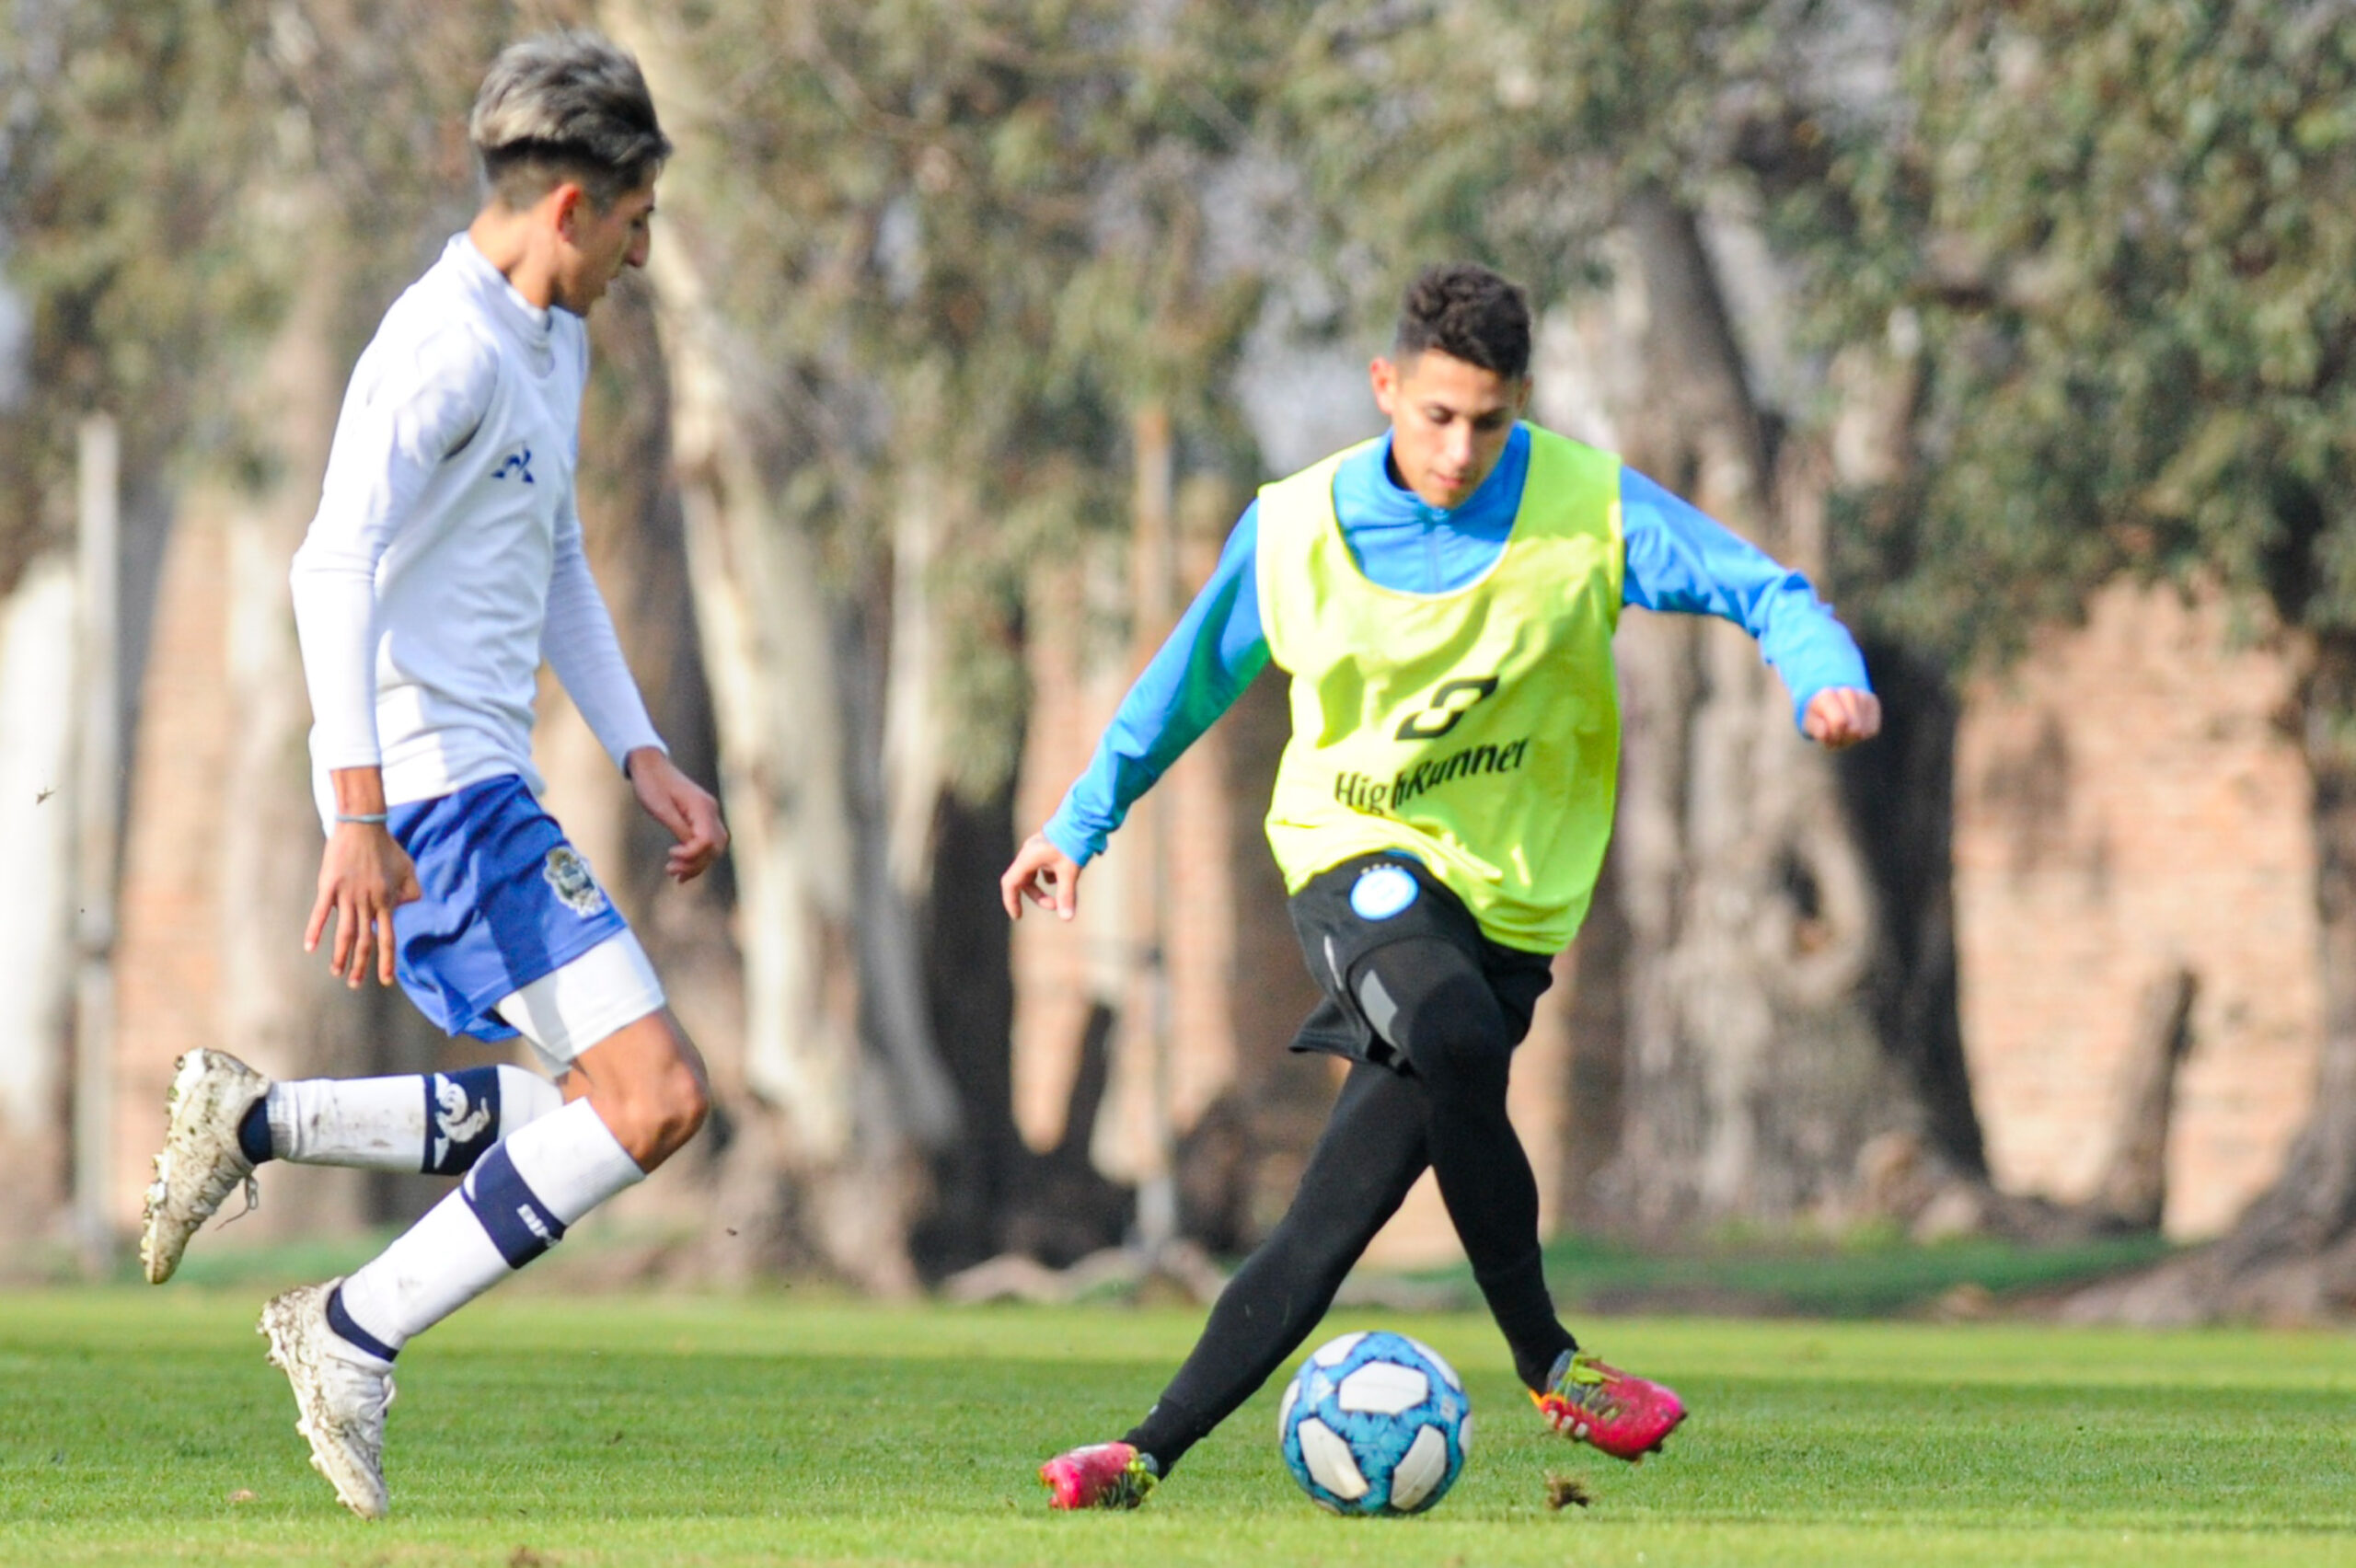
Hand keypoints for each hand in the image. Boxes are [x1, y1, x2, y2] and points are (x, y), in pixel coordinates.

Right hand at [305, 823, 422, 987]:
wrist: (364, 826)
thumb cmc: (386, 847)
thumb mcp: (408, 869)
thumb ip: (411, 891)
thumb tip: (405, 908)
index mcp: (386, 902)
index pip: (387, 938)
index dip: (386, 961)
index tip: (386, 980)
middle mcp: (368, 902)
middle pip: (365, 942)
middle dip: (360, 966)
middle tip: (354, 984)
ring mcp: (348, 895)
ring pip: (345, 933)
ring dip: (340, 956)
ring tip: (336, 972)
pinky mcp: (329, 886)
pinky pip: (321, 913)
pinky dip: (315, 931)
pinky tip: (309, 947)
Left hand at [628, 746, 727, 881]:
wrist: (650, 766)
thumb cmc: (652, 785)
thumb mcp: (661, 809)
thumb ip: (679, 828)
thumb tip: (691, 849)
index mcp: (702, 807)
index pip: (708, 841)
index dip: (691, 854)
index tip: (670, 854)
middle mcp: (710, 811)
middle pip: (715, 847)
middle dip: (695, 863)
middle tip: (671, 870)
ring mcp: (707, 814)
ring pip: (713, 847)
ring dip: (696, 863)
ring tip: (674, 873)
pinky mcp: (701, 817)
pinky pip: (706, 841)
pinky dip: (696, 855)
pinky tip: (681, 866)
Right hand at [1001, 831, 1082, 920]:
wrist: (1083, 818)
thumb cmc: (1074, 843)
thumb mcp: (1070, 871)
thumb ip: (1066, 895)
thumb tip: (1067, 918)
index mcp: (1028, 858)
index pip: (1010, 883)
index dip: (1011, 901)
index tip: (1018, 916)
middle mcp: (1029, 853)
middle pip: (1023, 881)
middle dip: (1037, 896)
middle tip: (1055, 905)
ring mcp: (1037, 849)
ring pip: (1033, 874)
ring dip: (1045, 887)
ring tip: (1064, 888)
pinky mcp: (1048, 847)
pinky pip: (1043, 867)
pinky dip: (1052, 876)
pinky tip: (1066, 875)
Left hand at [1803, 687, 1882, 750]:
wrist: (1830, 702)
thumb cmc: (1818, 715)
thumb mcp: (1810, 723)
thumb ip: (1816, 729)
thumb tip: (1826, 733)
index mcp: (1827, 695)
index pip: (1840, 723)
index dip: (1833, 736)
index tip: (1827, 735)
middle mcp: (1847, 692)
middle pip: (1854, 730)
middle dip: (1843, 738)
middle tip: (1835, 734)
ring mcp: (1863, 695)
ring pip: (1863, 731)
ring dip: (1852, 737)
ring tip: (1843, 730)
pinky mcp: (1874, 703)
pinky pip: (1872, 730)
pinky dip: (1862, 734)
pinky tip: (1854, 726)